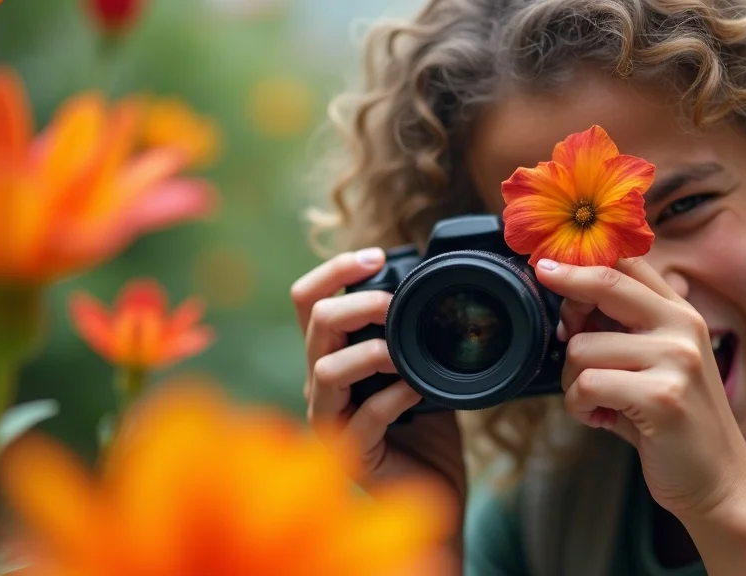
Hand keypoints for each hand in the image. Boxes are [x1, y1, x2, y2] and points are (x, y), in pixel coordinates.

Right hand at [291, 248, 466, 554]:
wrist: (436, 482)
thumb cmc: (425, 421)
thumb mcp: (417, 362)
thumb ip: (410, 328)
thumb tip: (433, 280)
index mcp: (332, 353)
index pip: (308, 299)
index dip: (335, 269)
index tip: (377, 256)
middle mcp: (320, 382)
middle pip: (314, 321)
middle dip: (358, 302)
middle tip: (395, 305)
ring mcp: (330, 419)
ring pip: (324, 369)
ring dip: (369, 352)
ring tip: (401, 353)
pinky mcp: (350, 454)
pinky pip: (361, 419)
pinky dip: (391, 399)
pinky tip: (415, 391)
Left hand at [534, 257, 745, 523]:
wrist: (718, 481)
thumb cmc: (671, 423)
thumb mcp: (654, 366)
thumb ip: (621, 331)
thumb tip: (568, 303)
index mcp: (681, 314)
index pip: (630, 264)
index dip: (582, 259)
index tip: (546, 263)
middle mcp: (683, 327)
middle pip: (607, 283)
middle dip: (565, 289)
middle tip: (551, 309)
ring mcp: (676, 360)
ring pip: (582, 347)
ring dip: (570, 382)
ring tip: (593, 402)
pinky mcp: (662, 397)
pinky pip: (586, 384)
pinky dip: (579, 406)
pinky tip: (599, 418)